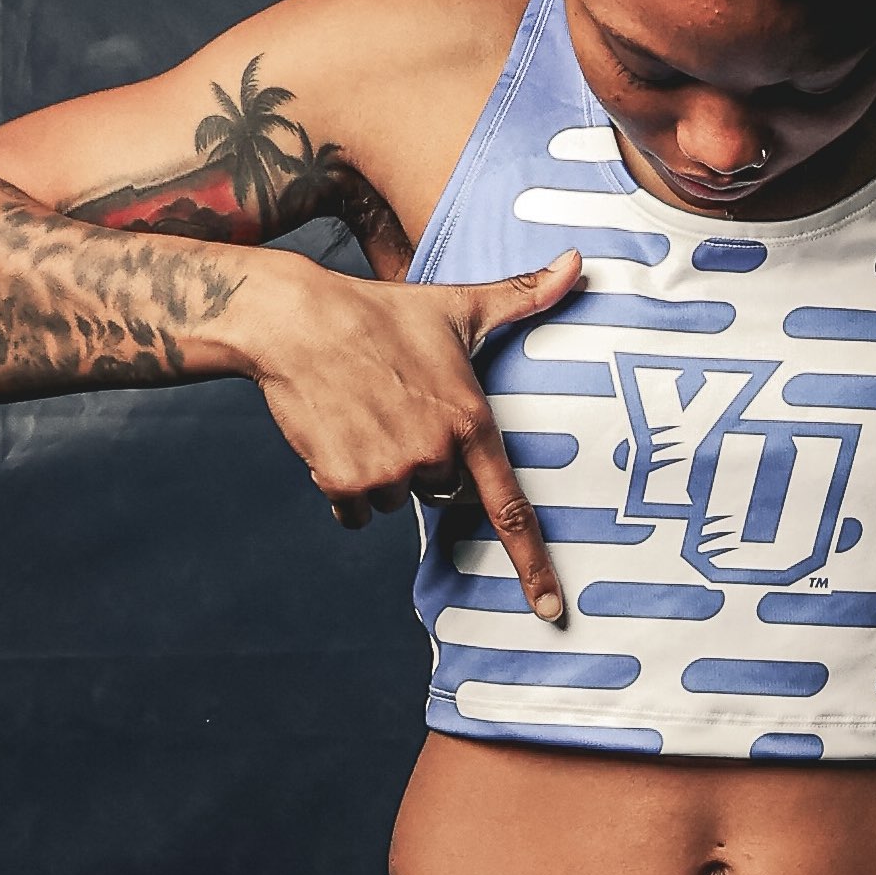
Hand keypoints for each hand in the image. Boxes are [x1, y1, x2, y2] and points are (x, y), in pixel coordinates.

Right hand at [245, 248, 585, 619]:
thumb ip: (524, 296)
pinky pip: (358, 513)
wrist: (296, 322)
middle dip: (427, 459)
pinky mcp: (342, 484)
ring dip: (385, 470)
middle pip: (443, 488)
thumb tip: (578, 262)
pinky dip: (349, 485)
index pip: (510, 507)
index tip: (552, 611)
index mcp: (471, 420)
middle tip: (402, 407)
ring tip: (368, 414)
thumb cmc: (383, 313)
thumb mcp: (458, 305)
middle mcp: (434, 453)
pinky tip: (341, 435)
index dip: (533, 565)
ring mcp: (387, 472)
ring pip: (399, 499)